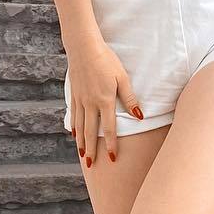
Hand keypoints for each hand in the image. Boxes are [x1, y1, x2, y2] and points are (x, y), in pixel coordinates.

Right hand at [64, 37, 143, 167]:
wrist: (83, 48)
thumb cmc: (107, 60)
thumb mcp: (122, 78)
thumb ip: (130, 98)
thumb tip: (139, 116)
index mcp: (105, 101)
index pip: (109, 128)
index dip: (111, 145)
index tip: (112, 158)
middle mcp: (91, 104)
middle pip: (92, 132)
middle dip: (92, 150)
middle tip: (92, 165)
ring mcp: (80, 100)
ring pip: (80, 126)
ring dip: (82, 143)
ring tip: (82, 155)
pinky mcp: (74, 94)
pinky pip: (74, 115)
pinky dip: (74, 127)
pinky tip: (75, 135)